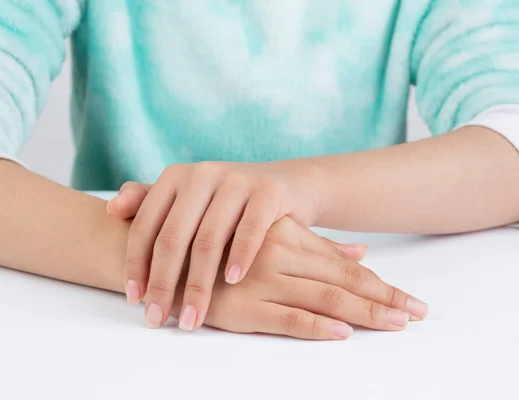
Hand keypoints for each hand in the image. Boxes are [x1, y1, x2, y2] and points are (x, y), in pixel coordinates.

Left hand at [107, 161, 349, 329]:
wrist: (283, 184)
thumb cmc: (225, 200)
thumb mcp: (186, 198)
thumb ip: (147, 202)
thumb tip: (110, 210)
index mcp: (174, 178)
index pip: (145, 225)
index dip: (136, 265)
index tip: (134, 300)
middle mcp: (201, 175)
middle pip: (173, 237)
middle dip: (162, 284)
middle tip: (157, 319)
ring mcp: (235, 181)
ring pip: (208, 240)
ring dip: (198, 285)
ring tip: (192, 318)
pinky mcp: (268, 192)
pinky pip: (250, 230)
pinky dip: (239, 258)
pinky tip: (232, 283)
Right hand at [160, 217, 427, 338]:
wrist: (159, 250)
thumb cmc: (216, 243)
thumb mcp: (267, 235)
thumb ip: (315, 244)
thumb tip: (360, 251)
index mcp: (286, 235)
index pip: (344, 263)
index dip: (381, 282)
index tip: (411, 299)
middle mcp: (279, 254)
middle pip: (344, 280)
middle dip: (386, 299)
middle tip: (422, 314)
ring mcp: (262, 280)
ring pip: (324, 297)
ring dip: (365, 312)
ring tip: (398, 324)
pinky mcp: (242, 306)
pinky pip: (287, 318)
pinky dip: (317, 326)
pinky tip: (343, 332)